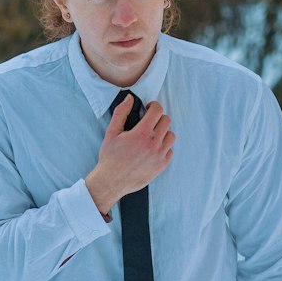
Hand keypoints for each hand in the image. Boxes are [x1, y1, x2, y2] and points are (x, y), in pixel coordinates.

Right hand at [85, 96, 174, 215]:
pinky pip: (170, 151)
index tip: (148, 109)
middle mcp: (153, 144)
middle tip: (149, 122)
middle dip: (157, 118)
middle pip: (166, 121)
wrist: (111, 181)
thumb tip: (129, 99)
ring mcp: (159, 156)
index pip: (157, 111)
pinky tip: (153, 148)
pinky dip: (164, 147)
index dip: (153, 106)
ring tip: (152, 135)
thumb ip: (121, 113)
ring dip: (163, 132)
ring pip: (171, 135)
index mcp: (141, 133)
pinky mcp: (161, 166)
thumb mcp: (111, 132)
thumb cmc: (110, 157)